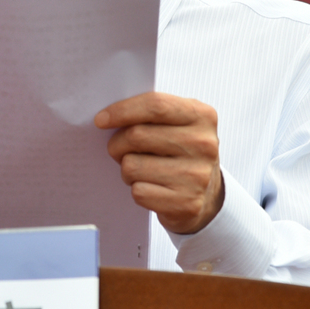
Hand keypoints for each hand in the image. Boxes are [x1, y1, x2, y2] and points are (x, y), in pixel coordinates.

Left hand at [94, 92, 223, 235]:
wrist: (208, 195)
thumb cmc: (182, 152)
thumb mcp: (178, 124)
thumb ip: (152, 114)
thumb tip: (108, 117)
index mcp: (202, 116)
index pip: (156, 105)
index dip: (123, 110)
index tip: (101, 120)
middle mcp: (204, 144)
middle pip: (137, 135)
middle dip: (117, 143)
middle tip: (119, 150)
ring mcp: (197, 175)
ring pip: (132, 166)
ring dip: (127, 169)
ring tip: (141, 171)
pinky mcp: (187, 203)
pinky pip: (139, 191)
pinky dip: (137, 190)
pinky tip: (152, 188)